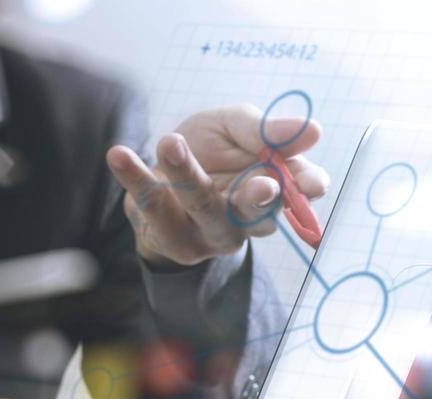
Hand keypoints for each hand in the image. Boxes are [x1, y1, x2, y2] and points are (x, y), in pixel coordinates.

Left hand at [106, 104, 327, 266]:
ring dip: (187, 175)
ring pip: (203, 206)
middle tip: (264, 184)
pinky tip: (118, 153)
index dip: (308, 185)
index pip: (300, 191)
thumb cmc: (207, 148)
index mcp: (274, 186)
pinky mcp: (173, 238)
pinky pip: (153, 206)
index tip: (312, 183)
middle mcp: (247, 217)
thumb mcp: (234, 126)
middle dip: (261, 197)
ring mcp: (210, 232)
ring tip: (170, 142)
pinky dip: (135, 178)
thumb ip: (264, 129)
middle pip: (258, 211)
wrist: (159, 174)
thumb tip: (310, 130)